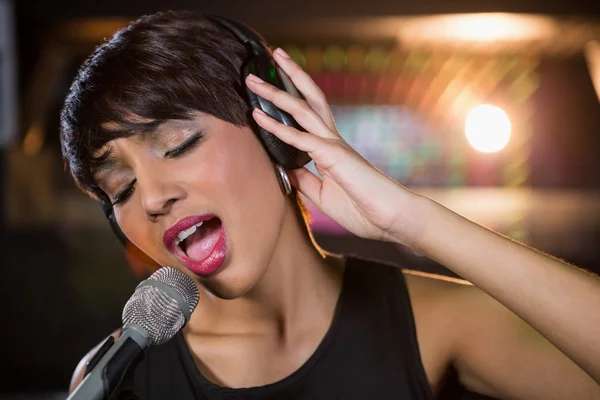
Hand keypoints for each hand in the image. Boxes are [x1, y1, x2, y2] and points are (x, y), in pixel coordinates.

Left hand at [246, 48, 418, 242]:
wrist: (393, 219)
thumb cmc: (364, 209)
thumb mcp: (323, 195)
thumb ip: (305, 180)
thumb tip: (285, 169)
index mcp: (331, 149)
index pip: (308, 117)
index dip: (289, 100)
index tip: (270, 88)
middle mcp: (333, 140)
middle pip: (309, 99)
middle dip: (289, 77)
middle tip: (272, 57)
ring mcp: (334, 145)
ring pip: (303, 109)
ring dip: (277, 93)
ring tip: (254, 79)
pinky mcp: (334, 157)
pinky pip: (302, 139)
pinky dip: (279, 128)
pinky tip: (259, 116)